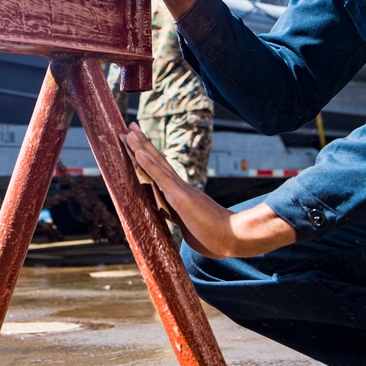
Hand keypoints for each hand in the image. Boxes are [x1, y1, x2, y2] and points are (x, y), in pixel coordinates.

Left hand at [126, 122, 296, 257]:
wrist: (235, 237)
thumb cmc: (216, 238)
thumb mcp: (193, 229)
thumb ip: (185, 223)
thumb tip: (183, 225)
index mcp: (183, 196)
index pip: (162, 174)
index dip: (150, 160)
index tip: (139, 147)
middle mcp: (181, 188)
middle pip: (158, 162)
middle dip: (143, 145)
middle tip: (131, 128)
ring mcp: (181, 190)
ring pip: (157, 164)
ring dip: (142, 147)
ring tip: (130, 131)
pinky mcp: (180, 197)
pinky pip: (161, 177)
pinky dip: (148, 163)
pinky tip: (138, 152)